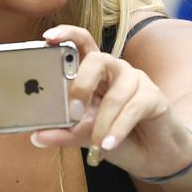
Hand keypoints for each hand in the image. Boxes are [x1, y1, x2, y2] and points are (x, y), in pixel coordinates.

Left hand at [31, 24, 191, 179]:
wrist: (154, 157)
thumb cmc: (118, 138)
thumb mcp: (86, 137)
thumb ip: (64, 133)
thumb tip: (36, 136)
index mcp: (95, 73)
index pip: (82, 43)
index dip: (67, 34)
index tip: (48, 37)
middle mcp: (116, 70)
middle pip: (98, 60)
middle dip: (82, 84)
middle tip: (73, 111)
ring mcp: (137, 81)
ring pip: (115, 94)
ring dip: (102, 123)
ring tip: (94, 145)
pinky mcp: (155, 96)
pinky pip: (133, 109)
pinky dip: (118, 129)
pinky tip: (108, 145)